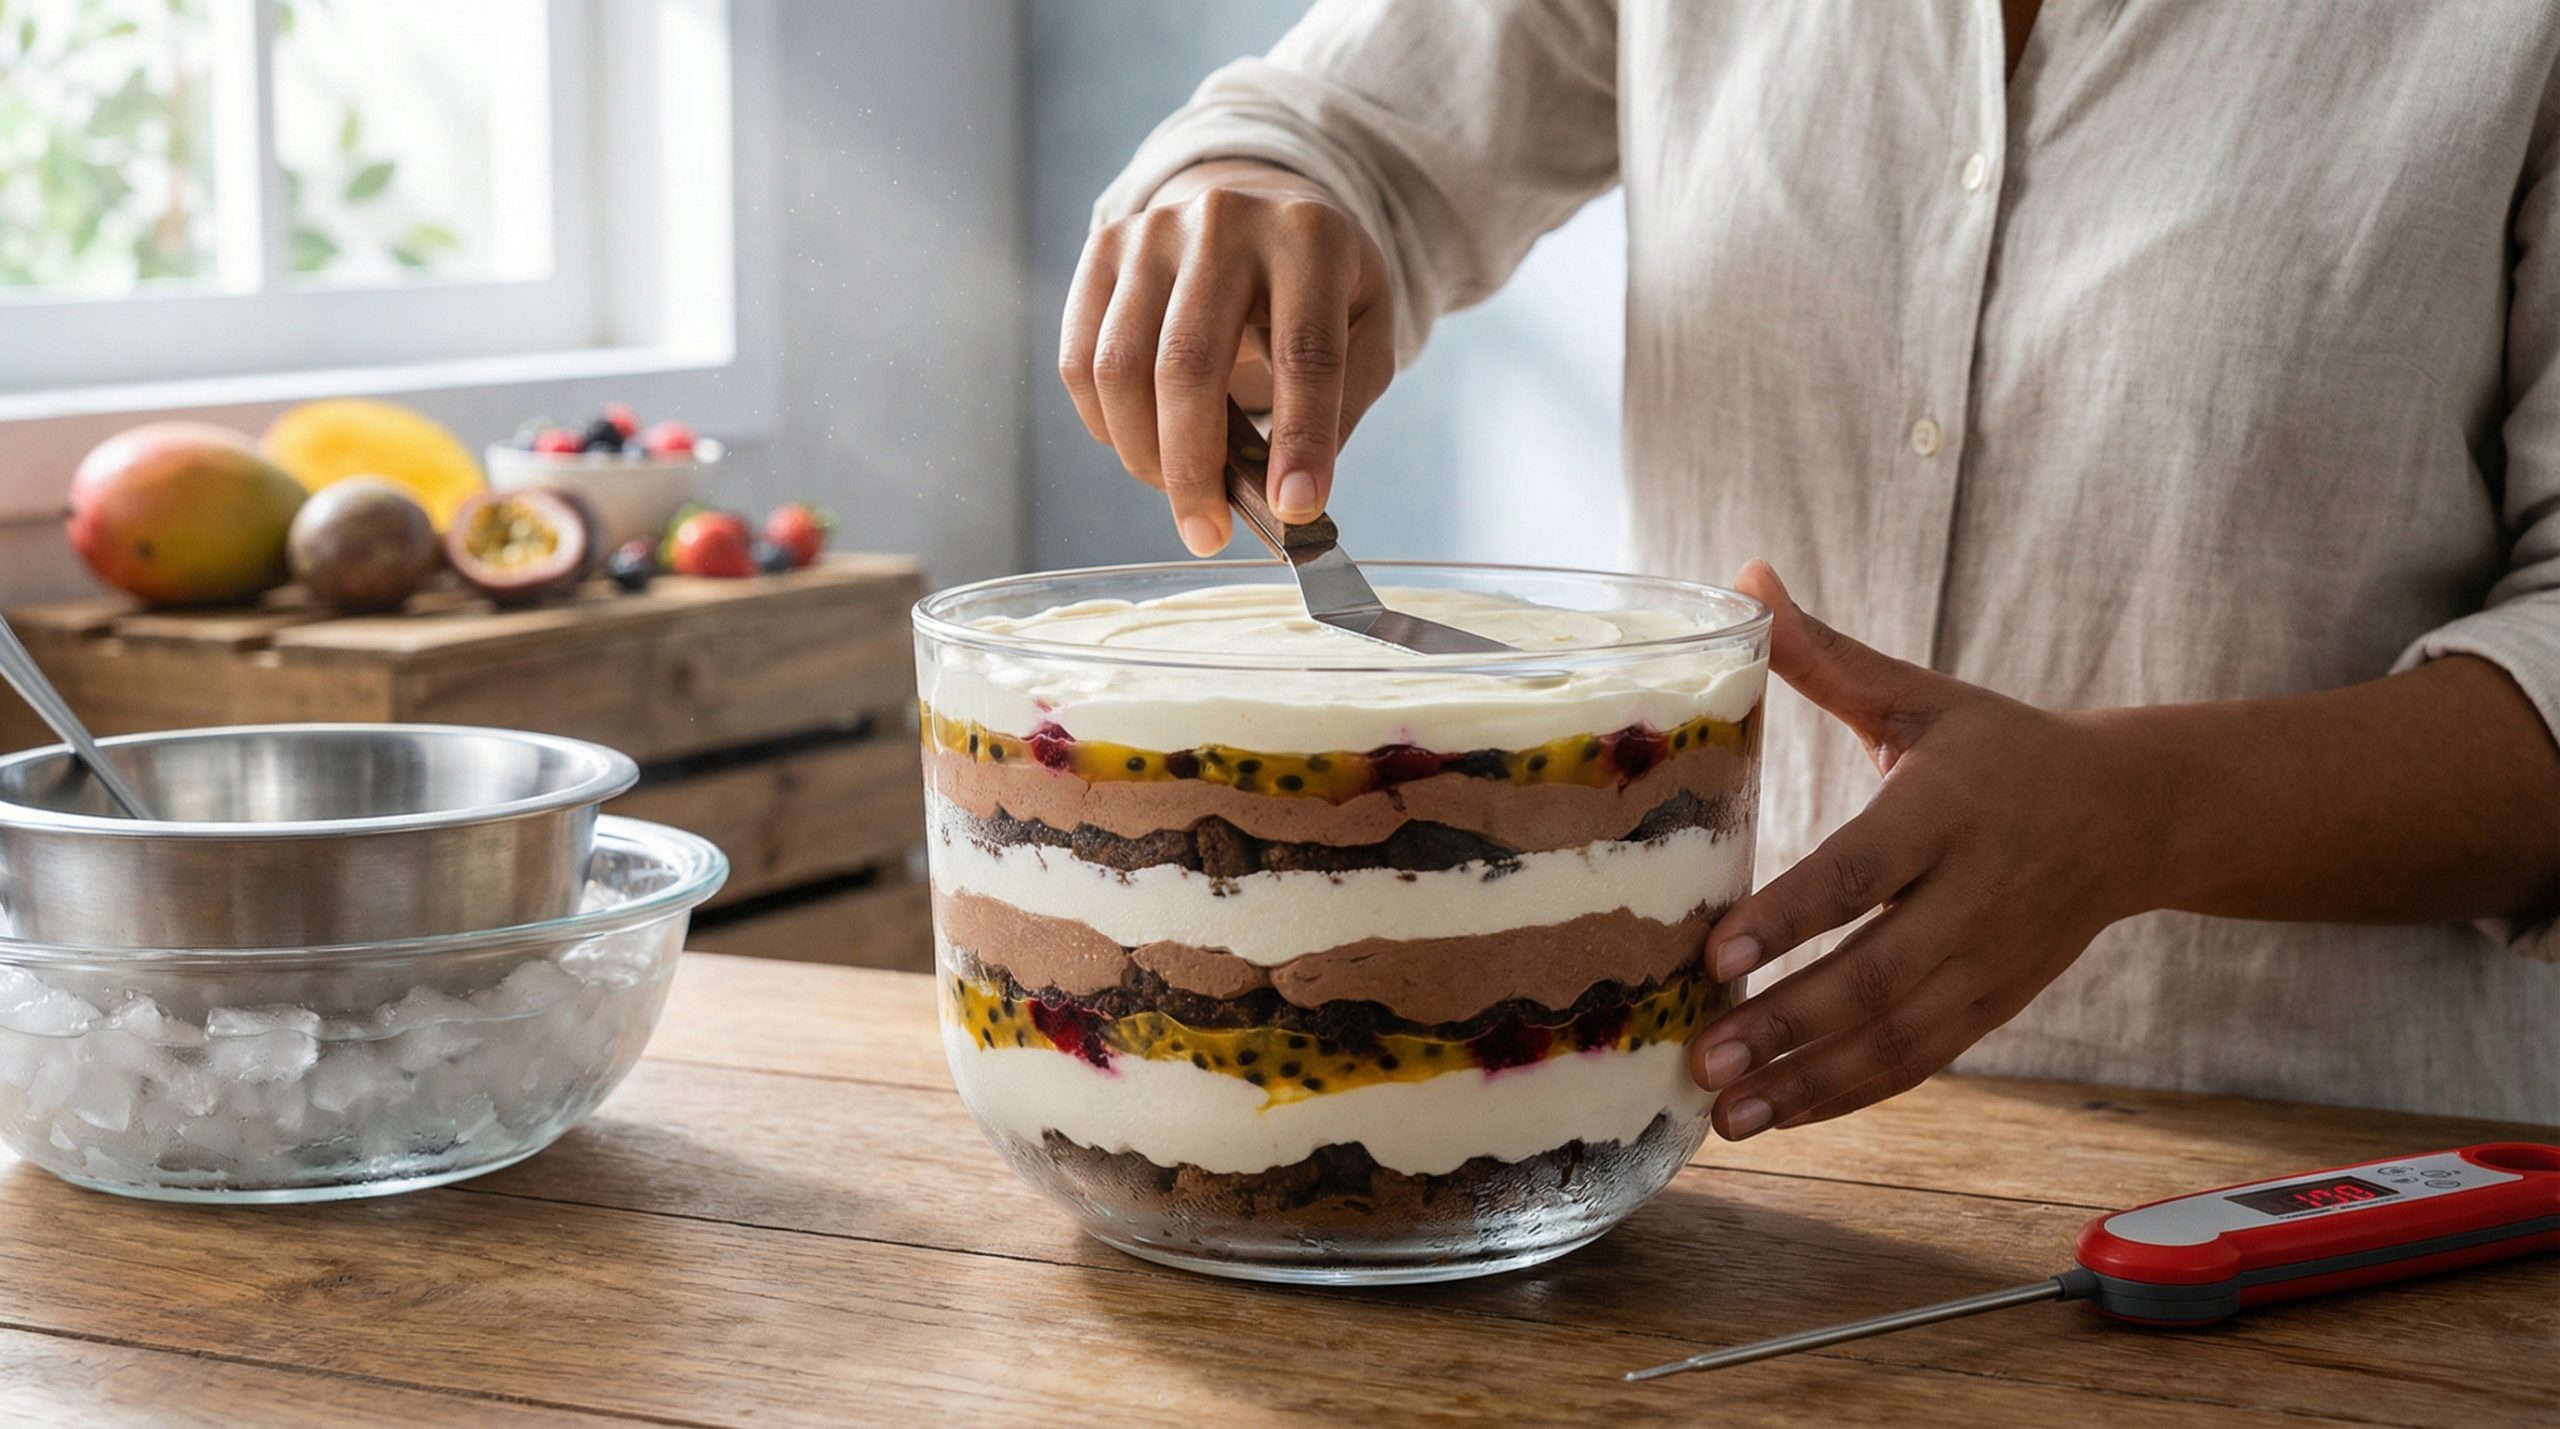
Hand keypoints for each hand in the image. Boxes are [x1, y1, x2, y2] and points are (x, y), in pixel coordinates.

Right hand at [1060, 159, 1395, 554]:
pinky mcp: (1102, 251)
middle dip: (1193, 468)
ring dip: (1142, 454)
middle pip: (1189, 363)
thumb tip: (1284, 497)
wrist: (1259, 205)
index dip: (1300, 438)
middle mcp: (1224, 221)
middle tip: (1207, 535)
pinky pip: (1081, 361)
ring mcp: (1153, 232)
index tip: (1294, 509)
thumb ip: (1339, 406)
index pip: (1304, 351)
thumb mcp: (1365, 331)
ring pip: (1120, 368)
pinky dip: (1105, 425)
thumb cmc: (1320, 286)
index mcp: (1310, 237)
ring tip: (1178, 492)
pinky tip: (1142, 448)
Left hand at [1690, 561, 2159, 1138]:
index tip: (1719, 951)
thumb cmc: (1999, 747)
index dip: (1793, 915)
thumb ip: (1824, 655)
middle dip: (1787, 1022)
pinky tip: (1781, 1114)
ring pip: (1897, 1036)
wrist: (2134, 813)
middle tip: (1702, 1055)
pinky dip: (1851, 1095)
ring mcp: (1990, 961)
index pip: (1863, 870)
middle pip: (1877, 973)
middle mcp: (1975, 894)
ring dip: (1809, 1081)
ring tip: (1725, 1112)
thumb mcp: (1920, 696)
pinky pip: (1920, 1061)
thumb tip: (1742, 579)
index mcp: (1948, 808)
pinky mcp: (1995, 1005)